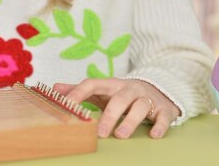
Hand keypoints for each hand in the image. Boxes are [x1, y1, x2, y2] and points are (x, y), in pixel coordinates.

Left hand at [53, 78, 180, 138]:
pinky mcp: (163, 109)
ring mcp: (147, 98)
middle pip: (119, 99)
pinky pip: (163, 117)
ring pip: (140, 106)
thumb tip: (54, 88)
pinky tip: (153, 135)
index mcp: (111, 84)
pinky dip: (159, 125)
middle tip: (100, 133)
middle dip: (109, 115)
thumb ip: (80, 90)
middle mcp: (129, 89)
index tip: (67, 105)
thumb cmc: (122, 94)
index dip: (79, 93)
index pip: (92, 84)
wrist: (158, 89)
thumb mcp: (102, 90)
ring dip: (130, 121)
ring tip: (121, 135)